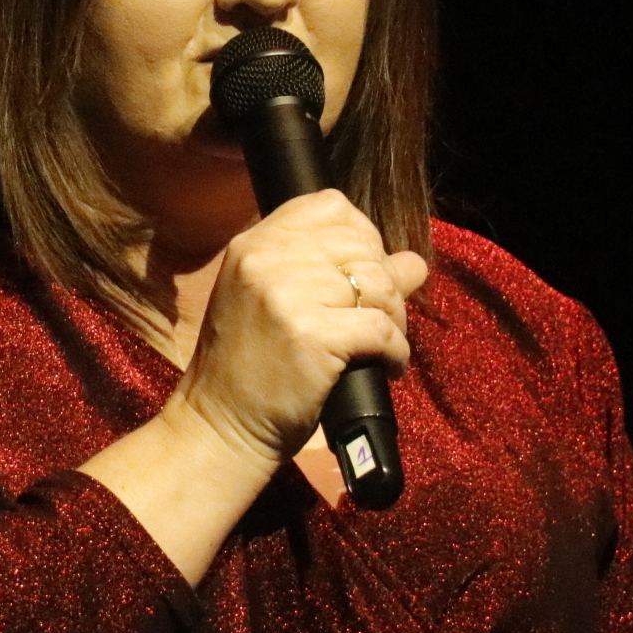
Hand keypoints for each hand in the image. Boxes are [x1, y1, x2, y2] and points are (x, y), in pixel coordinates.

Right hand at [172, 191, 427, 474]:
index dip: (362, 237)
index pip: (330, 206)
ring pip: (379, 285)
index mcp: (254, 244)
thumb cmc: (248, 369)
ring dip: (395, 319)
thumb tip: (414, 262)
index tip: (364, 275)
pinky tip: (386, 367)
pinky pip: (382, 328)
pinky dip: (396, 351)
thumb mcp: (281, 306)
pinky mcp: (312, 335)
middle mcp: (267, 260)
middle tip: (380, 321)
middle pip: (362, 246)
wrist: (219, 426)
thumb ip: (338, 274)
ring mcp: (288, 295)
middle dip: (385, 284)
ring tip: (383, 346)